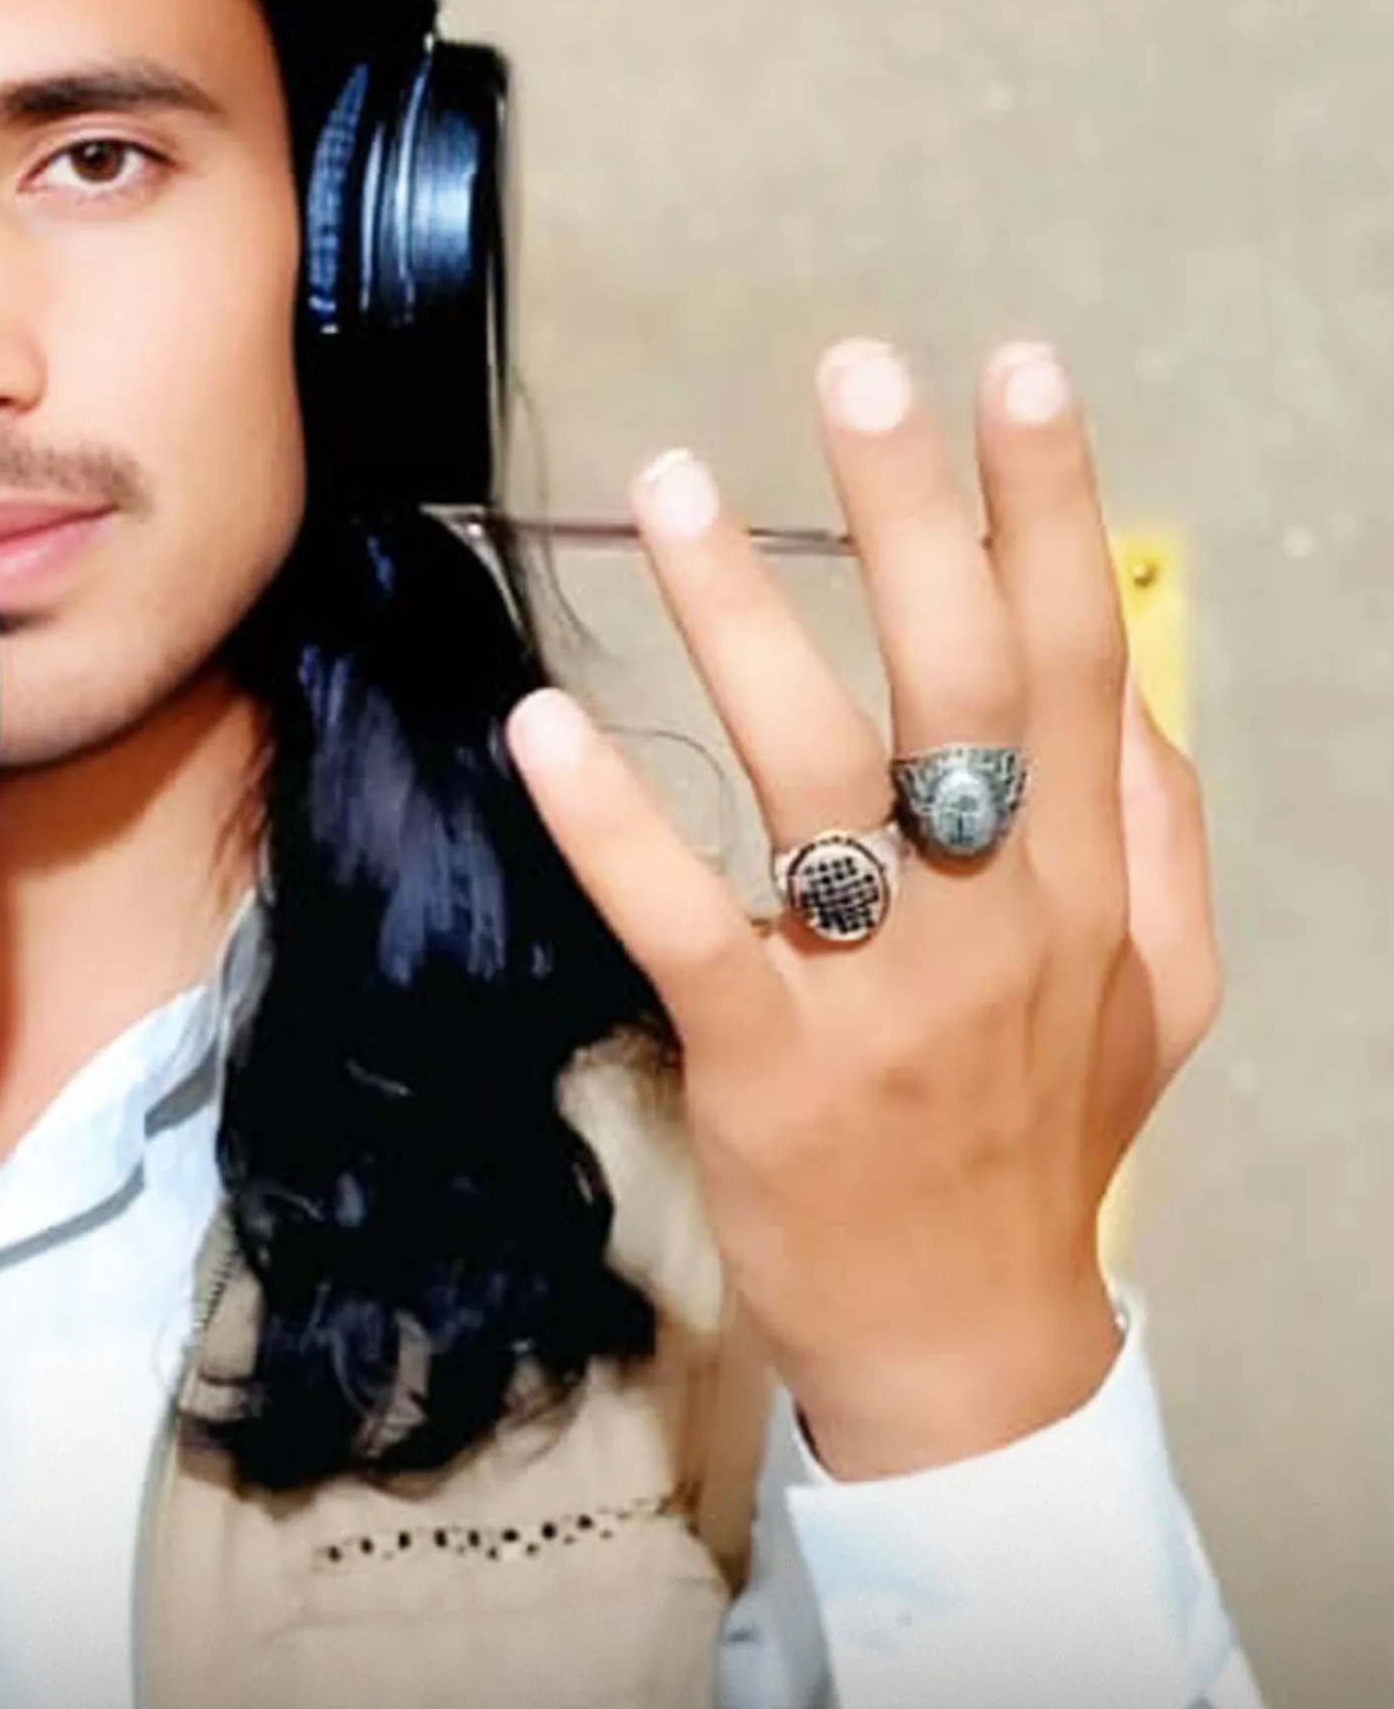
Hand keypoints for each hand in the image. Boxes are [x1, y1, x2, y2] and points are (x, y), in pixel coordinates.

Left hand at [504, 339, 1218, 1477]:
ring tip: (677, 487)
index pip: (1083, 657)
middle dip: (909, 511)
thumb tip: (1141, 697)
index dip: (1047, 507)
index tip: (1011, 375)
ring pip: (814, 768)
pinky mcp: (763, 1058)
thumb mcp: (1159, 996)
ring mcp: (879, 986)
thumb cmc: (1039, 1150)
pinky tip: (549, 722)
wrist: (965, 1341)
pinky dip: (613, 819)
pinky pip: (683, 918)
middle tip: (851, 368)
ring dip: (743, 618)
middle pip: (961, 675)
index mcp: (1089, 880)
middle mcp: (997, 911)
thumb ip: (1158, 840)